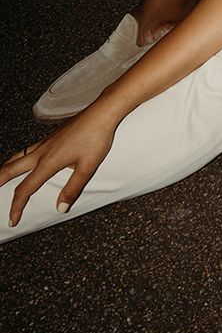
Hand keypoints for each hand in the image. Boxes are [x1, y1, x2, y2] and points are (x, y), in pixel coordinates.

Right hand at [1, 108, 116, 226]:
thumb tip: (61, 208)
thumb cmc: (97, 137)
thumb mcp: (88, 167)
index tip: (13, 220)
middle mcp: (41, 152)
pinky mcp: (50, 136)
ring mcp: (44, 142)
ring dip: (5, 169)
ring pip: (16, 157)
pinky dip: (18, 158)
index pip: (24, 189)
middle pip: (10, 169)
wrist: (101, 113)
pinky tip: (25, 159)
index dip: (16, 207)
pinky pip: (27, 149)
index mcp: (48, 162)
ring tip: (1, 178)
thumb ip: (73, 188)